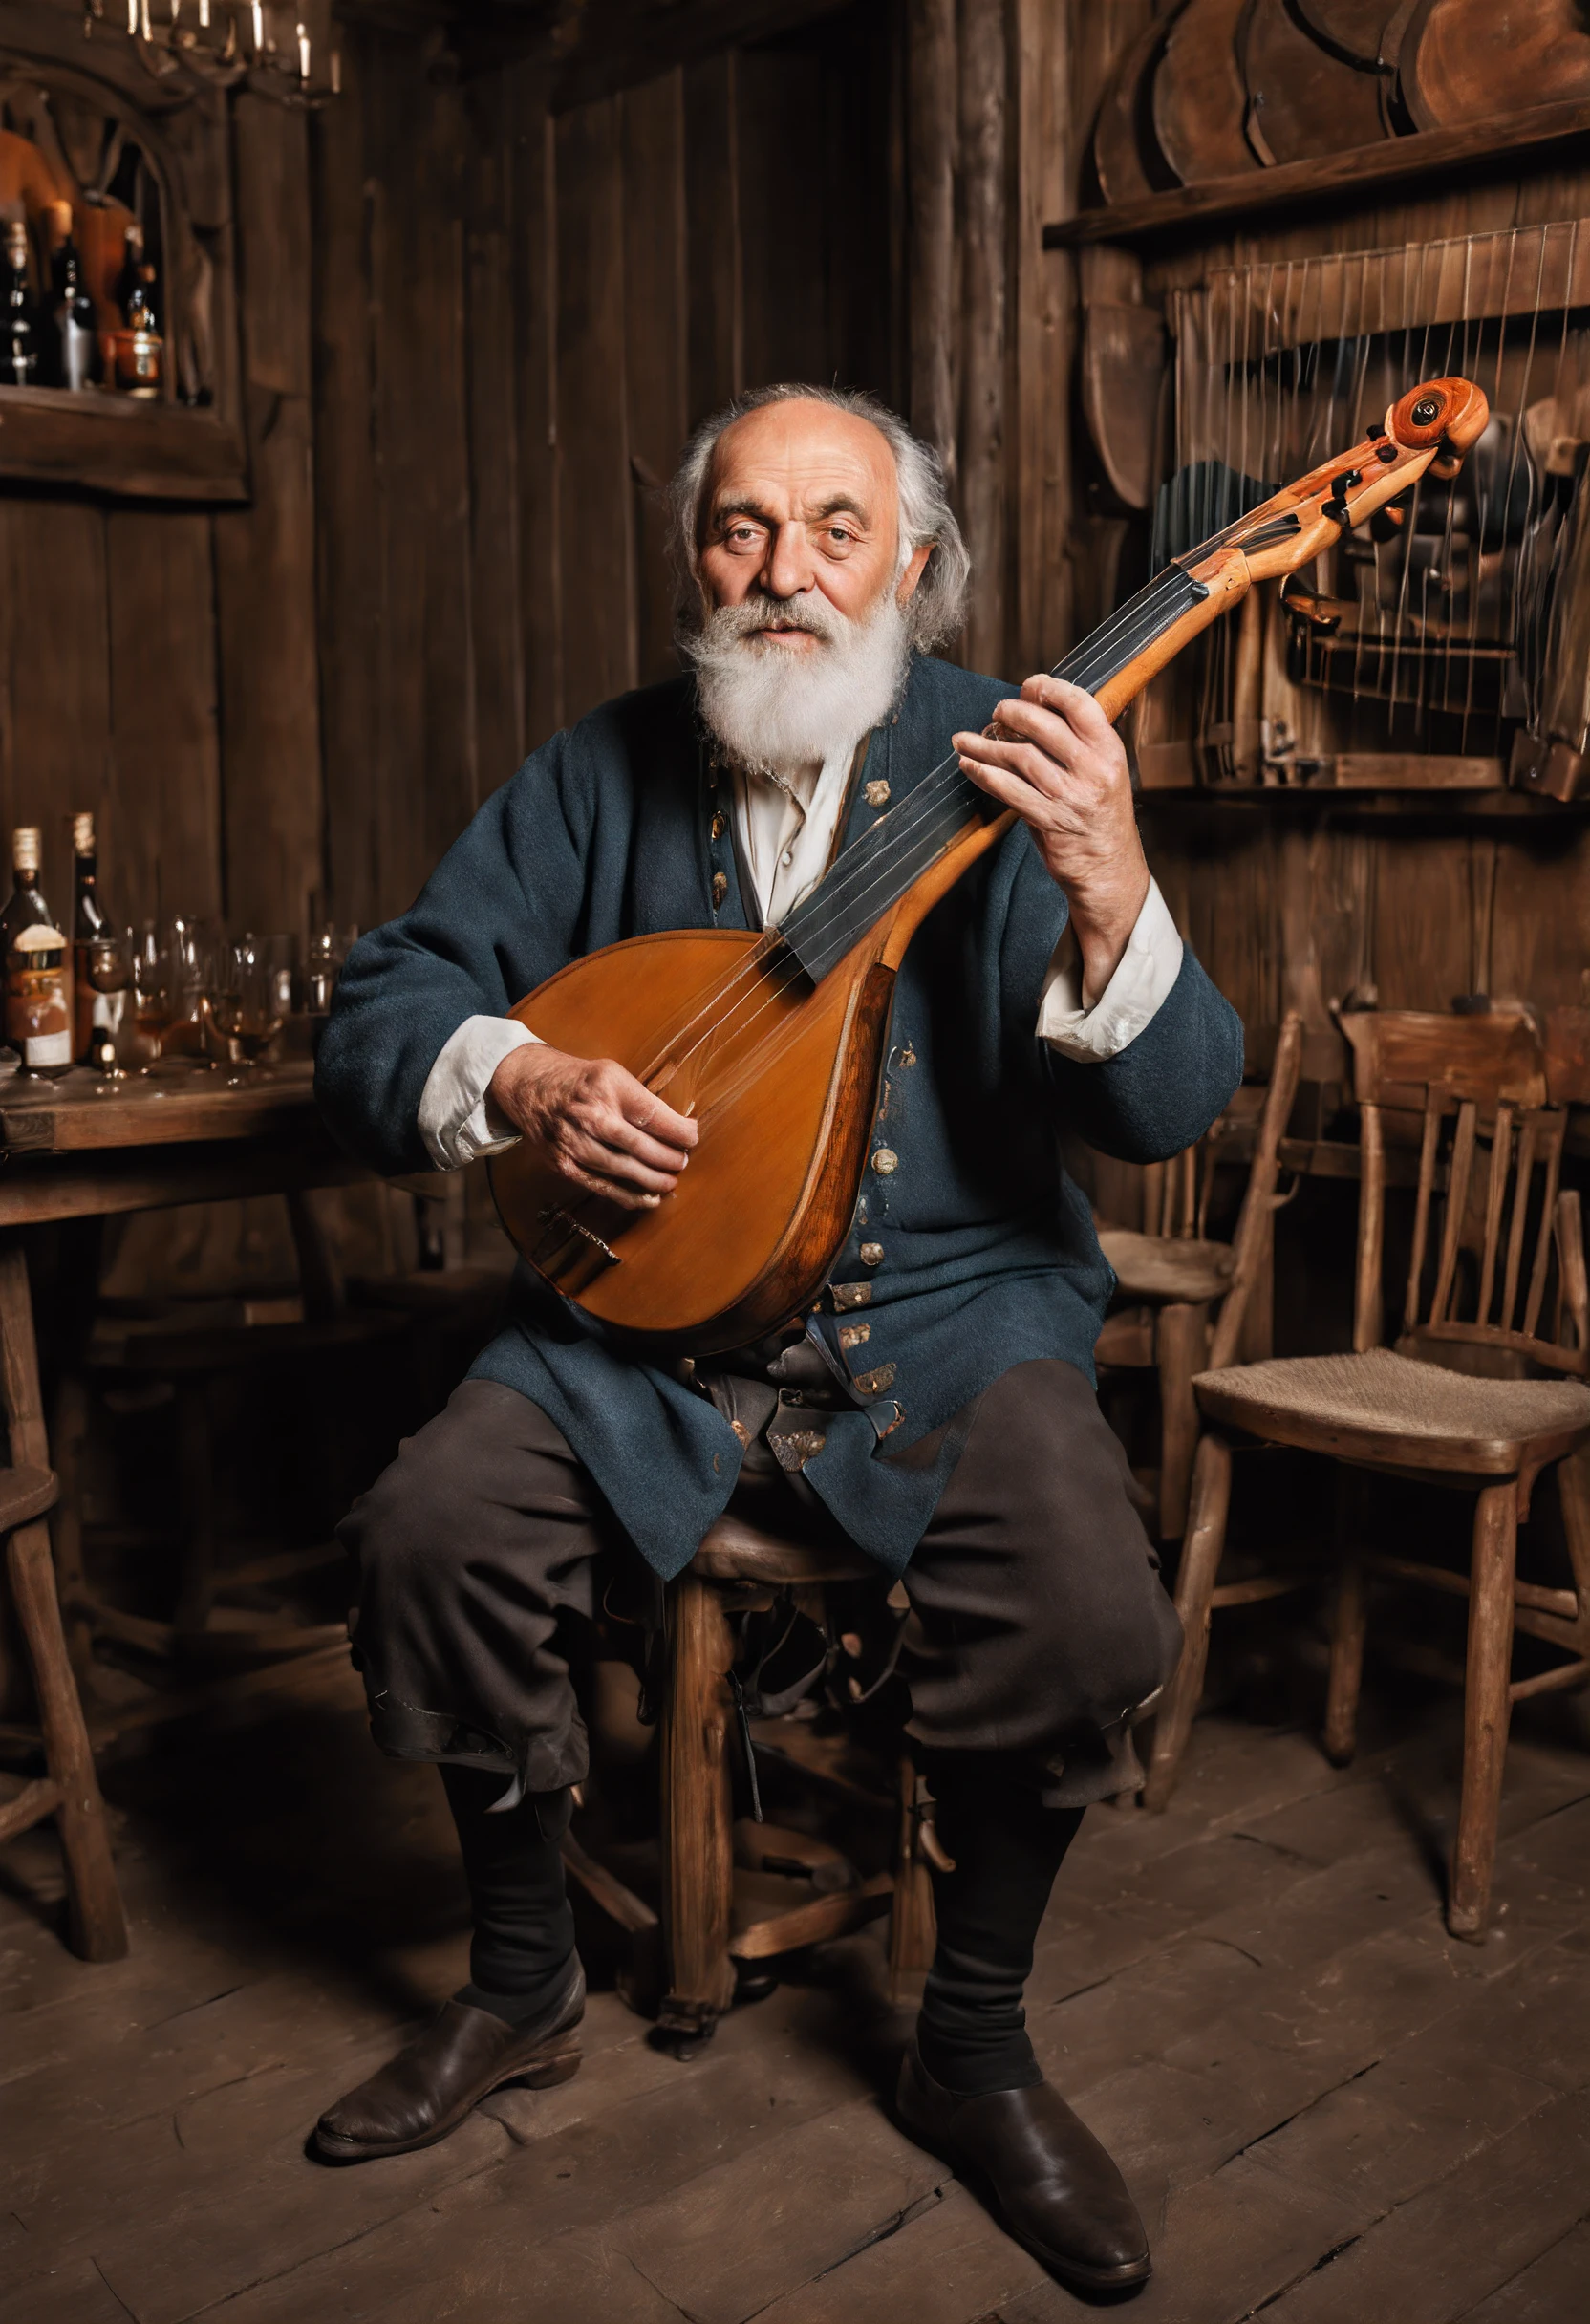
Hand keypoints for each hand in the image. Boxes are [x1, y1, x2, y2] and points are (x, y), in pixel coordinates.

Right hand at [489, 1043, 697, 1210]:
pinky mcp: (564, 1165)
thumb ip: (642, 1099)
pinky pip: (602, 1186)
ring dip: (653, 1180)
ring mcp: (574, 1143)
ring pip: (623, 1169)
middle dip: (669, 1158)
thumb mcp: (613, 1074)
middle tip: (682, 1161)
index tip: (692, 1137)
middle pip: (640, 1145)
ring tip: (671, 1181)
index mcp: (607, 1087)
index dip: (679, 1132)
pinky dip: (629, 1196)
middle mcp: (590, 1116)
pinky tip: (649, 1199)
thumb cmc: (580, 1082)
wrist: (529, 1087)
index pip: (652, 1115)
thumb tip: (680, 1127)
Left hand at [953, 675, 1148, 1002]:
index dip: (1049, 689)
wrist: (1110, 872)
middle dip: (1011, 713)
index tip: (1027, 687)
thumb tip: (1035, 711)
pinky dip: (983, 775)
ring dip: (985, 746)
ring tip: (964, 740)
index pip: (1080, 704)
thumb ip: (1079, 745)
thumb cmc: (1100, 819)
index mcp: (1110, 751)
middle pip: (1043, 726)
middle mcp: (1094, 770)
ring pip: (1019, 758)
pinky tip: (969, 767)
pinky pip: (1009, 791)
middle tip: (995, 713)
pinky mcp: (1049, 821)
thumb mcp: (1104, 774)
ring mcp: (1071, 797)